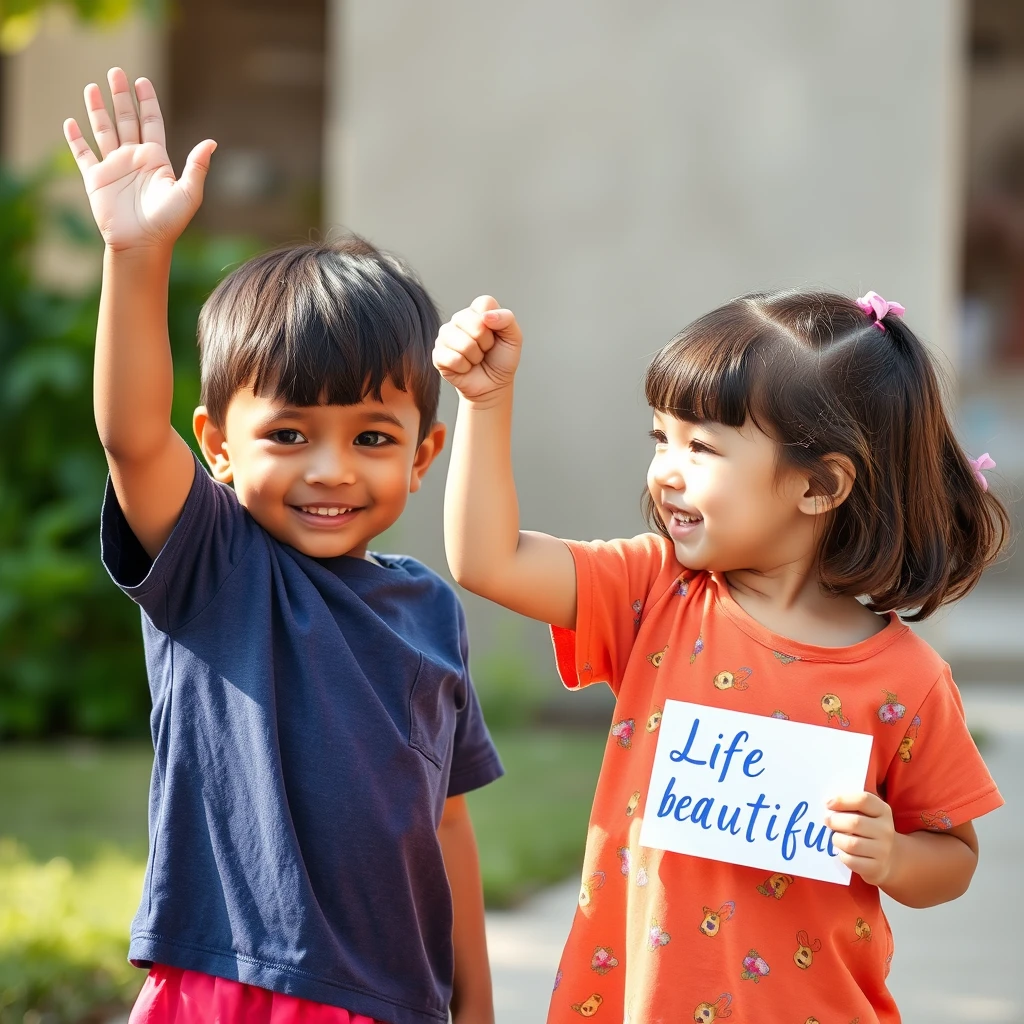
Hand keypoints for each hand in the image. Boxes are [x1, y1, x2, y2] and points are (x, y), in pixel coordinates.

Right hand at [63, 68, 215, 250]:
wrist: (142, 243)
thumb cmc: (168, 221)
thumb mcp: (188, 192)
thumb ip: (197, 166)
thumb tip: (211, 142)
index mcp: (156, 159)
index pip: (151, 123)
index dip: (147, 102)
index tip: (142, 82)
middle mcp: (134, 159)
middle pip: (126, 119)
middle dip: (121, 96)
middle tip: (116, 72)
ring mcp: (114, 167)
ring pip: (104, 130)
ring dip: (98, 109)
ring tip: (92, 87)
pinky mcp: (95, 179)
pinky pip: (83, 154)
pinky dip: (76, 139)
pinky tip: (71, 122)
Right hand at [433, 295, 522, 401]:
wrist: (493, 385)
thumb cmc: (502, 360)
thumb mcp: (514, 338)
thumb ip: (506, 319)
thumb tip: (486, 317)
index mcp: (476, 311)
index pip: (484, 303)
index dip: (495, 322)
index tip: (496, 335)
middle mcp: (458, 319)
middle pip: (474, 324)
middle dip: (486, 343)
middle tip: (486, 349)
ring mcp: (445, 336)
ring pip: (464, 344)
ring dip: (476, 357)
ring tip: (476, 358)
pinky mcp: (438, 354)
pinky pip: (453, 359)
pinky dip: (465, 368)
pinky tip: (466, 367)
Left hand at [826, 791, 897, 886]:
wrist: (889, 858)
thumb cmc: (869, 829)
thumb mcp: (867, 813)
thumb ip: (850, 805)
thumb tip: (828, 804)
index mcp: (883, 811)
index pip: (864, 800)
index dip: (842, 800)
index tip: (828, 804)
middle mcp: (885, 830)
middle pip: (855, 822)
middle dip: (835, 821)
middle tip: (827, 821)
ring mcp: (882, 850)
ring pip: (851, 844)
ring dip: (837, 839)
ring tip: (836, 837)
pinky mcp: (876, 868)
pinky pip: (851, 860)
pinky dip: (842, 855)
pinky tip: (843, 851)